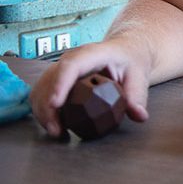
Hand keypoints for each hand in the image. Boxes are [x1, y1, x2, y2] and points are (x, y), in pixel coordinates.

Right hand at [30, 39, 151, 137]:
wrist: (126, 51)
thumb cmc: (131, 60)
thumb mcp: (139, 76)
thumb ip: (138, 97)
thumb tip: (140, 116)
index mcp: (94, 54)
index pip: (72, 65)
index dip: (61, 84)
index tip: (55, 104)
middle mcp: (73, 58)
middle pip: (51, 79)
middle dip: (48, 106)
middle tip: (57, 130)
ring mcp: (62, 67)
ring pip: (42, 87)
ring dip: (43, 111)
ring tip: (56, 131)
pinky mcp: (57, 78)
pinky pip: (42, 93)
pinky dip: (43, 110)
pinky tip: (54, 125)